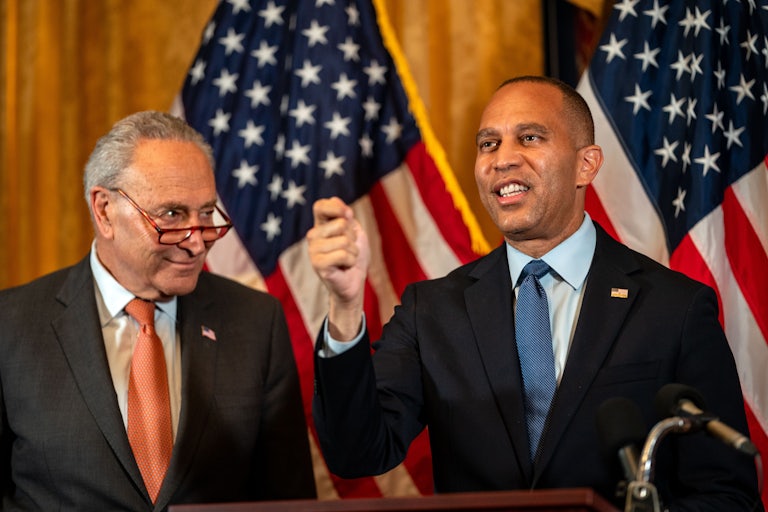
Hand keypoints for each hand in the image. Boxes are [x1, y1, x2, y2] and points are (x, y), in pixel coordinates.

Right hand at [307, 197, 369, 339]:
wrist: (355, 281)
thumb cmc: (354, 256)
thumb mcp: (354, 232)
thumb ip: (347, 217)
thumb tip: (341, 206)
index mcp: (320, 225)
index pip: (320, 206)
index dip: (336, 207)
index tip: (348, 215)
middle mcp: (313, 236)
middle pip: (340, 223)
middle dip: (353, 237)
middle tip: (348, 249)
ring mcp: (313, 250)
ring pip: (344, 241)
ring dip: (353, 251)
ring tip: (347, 259)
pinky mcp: (317, 264)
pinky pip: (343, 255)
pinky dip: (351, 261)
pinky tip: (345, 267)